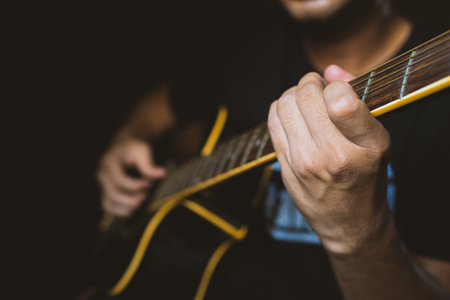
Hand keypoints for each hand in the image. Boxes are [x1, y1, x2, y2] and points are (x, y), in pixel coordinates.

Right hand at [97, 138, 165, 216]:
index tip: (149, 183)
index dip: (136, 185)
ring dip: (127, 206)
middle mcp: (102, 174)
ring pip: (109, 203)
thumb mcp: (142, 150)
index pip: (120, 180)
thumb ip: (148, 164)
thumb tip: (161, 174)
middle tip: (146, 194)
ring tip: (141, 200)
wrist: (123, 147)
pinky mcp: (105, 191)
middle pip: (114, 194)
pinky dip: (121, 210)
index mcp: (108, 162)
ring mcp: (102, 184)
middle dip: (132, 198)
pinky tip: (134, 207)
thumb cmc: (133, 148)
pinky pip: (108, 207)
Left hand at [267, 65, 391, 254]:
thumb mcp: (377, 139)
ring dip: (293, 94)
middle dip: (311, 83)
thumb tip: (330, 69)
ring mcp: (304, 164)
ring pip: (284, 104)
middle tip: (318, 89)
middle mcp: (333, 156)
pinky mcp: (284, 167)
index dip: (335, 85)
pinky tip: (293, 115)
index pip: (340, 99)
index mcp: (367, 147)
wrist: (348, 221)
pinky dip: (280, 109)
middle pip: (305, 96)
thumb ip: (357, 98)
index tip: (337, 90)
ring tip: (305, 101)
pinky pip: (272, 121)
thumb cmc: (366, 177)